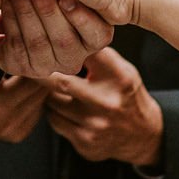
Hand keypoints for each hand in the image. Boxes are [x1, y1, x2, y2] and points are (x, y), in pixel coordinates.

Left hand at [46, 47, 164, 167]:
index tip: (53, 41)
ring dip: (49, 92)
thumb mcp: (122, 68)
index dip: (66, 45)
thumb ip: (98, 54)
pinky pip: (54, 120)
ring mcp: (95, 125)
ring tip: (54, 86)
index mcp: (120, 77)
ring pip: (52, 101)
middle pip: (61, 80)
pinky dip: (53, 111)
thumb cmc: (125, 93)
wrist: (143, 135)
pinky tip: (61, 106)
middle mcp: (108, 102)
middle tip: (35, 64)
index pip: (86, 52)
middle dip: (45, 71)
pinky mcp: (84, 142)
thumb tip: (64, 37)